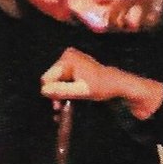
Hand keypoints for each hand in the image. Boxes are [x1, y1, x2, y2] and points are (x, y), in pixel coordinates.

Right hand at [41, 48, 162, 119]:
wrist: (118, 84)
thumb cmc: (103, 86)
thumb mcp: (82, 90)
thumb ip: (62, 90)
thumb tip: (44, 91)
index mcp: (68, 58)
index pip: (48, 78)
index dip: (52, 93)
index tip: (59, 104)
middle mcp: (68, 56)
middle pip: (51, 79)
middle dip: (55, 93)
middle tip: (60, 107)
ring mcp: (71, 61)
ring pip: (56, 81)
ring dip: (59, 94)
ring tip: (65, 105)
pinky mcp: (74, 67)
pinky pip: (63, 80)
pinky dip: (65, 90)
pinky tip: (68, 98)